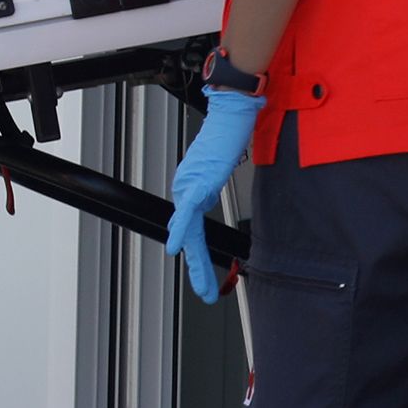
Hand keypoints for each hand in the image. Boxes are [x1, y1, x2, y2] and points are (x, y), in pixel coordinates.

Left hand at [162, 86, 263, 302]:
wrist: (230, 115)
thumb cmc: (228, 136)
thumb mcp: (220, 168)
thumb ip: (213, 185)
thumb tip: (211, 197)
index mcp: (193, 189)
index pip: (194, 230)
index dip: (198, 255)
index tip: (201, 275)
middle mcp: (187, 189)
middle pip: (191, 237)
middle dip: (198, 268)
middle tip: (204, 292)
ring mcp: (190, 186)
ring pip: (189, 231)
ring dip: (194, 260)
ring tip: (200, 284)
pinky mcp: (197, 181)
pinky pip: (187, 212)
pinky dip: (182, 231)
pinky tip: (177, 247)